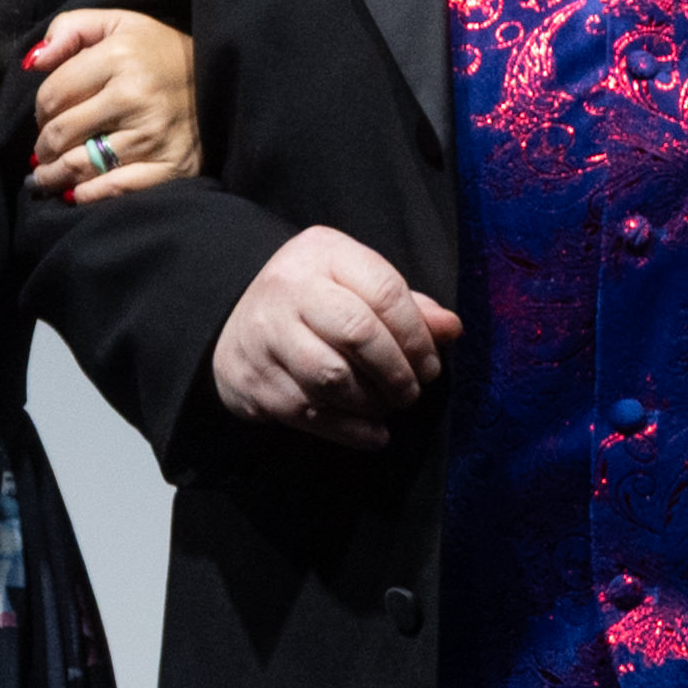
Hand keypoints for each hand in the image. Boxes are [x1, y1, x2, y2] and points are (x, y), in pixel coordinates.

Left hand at [26, 9, 201, 202]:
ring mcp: (153, 136)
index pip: (53, 94)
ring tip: (45, 177)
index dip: (38, 111)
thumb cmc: (159, 52)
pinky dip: (88, 195)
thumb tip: (33, 61)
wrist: (221, 77)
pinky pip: (116, 188)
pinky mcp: (171, 166)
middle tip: (41, 152)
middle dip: (43, 147)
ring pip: (82, 165)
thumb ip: (70, 29)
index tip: (44, 118)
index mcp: (119, 58)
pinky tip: (76, 192)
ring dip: (54, 176)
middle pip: (62, 133)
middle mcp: (135, 97)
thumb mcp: (118, 23)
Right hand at [212, 228, 460, 449]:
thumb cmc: (314, 302)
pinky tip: (373, 433)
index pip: (385, 292)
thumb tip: (451, 328)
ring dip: (373, 403)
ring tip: (387, 405)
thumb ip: (405, 306)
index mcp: (323, 254)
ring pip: (333, 378)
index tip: (430, 364)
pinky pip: (310, 413)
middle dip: (397, 372)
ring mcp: (265, 335)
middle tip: (411, 391)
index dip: (418, 336)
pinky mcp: (253, 379)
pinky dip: (351, 431)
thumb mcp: (356, 284)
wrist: (236, 322)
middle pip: (358, 334)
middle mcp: (289, 289)